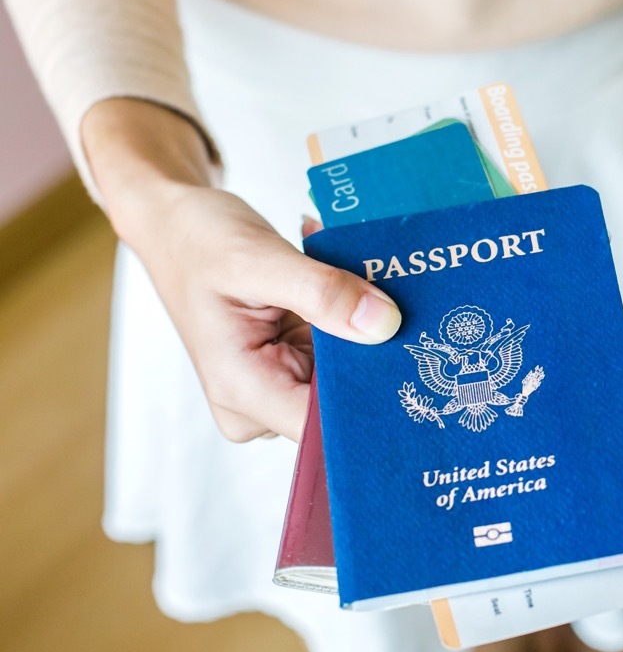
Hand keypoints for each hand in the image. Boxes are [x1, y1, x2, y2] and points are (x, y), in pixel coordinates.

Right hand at [84, 99, 400, 441]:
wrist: (177, 224)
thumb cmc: (199, 240)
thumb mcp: (259, 258)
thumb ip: (322, 293)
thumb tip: (385, 325)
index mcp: (242, 391)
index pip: (324, 428)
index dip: (371, 402)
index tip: (416, 363)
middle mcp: (260, 403)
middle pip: (342, 403)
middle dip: (376, 356)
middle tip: (406, 306)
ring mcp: (278, 384)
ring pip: (348, 375)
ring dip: (366, 330)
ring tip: (365, 279)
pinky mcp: (293, 364)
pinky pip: (341, 353)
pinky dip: (351, 318)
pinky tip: (350, 281)